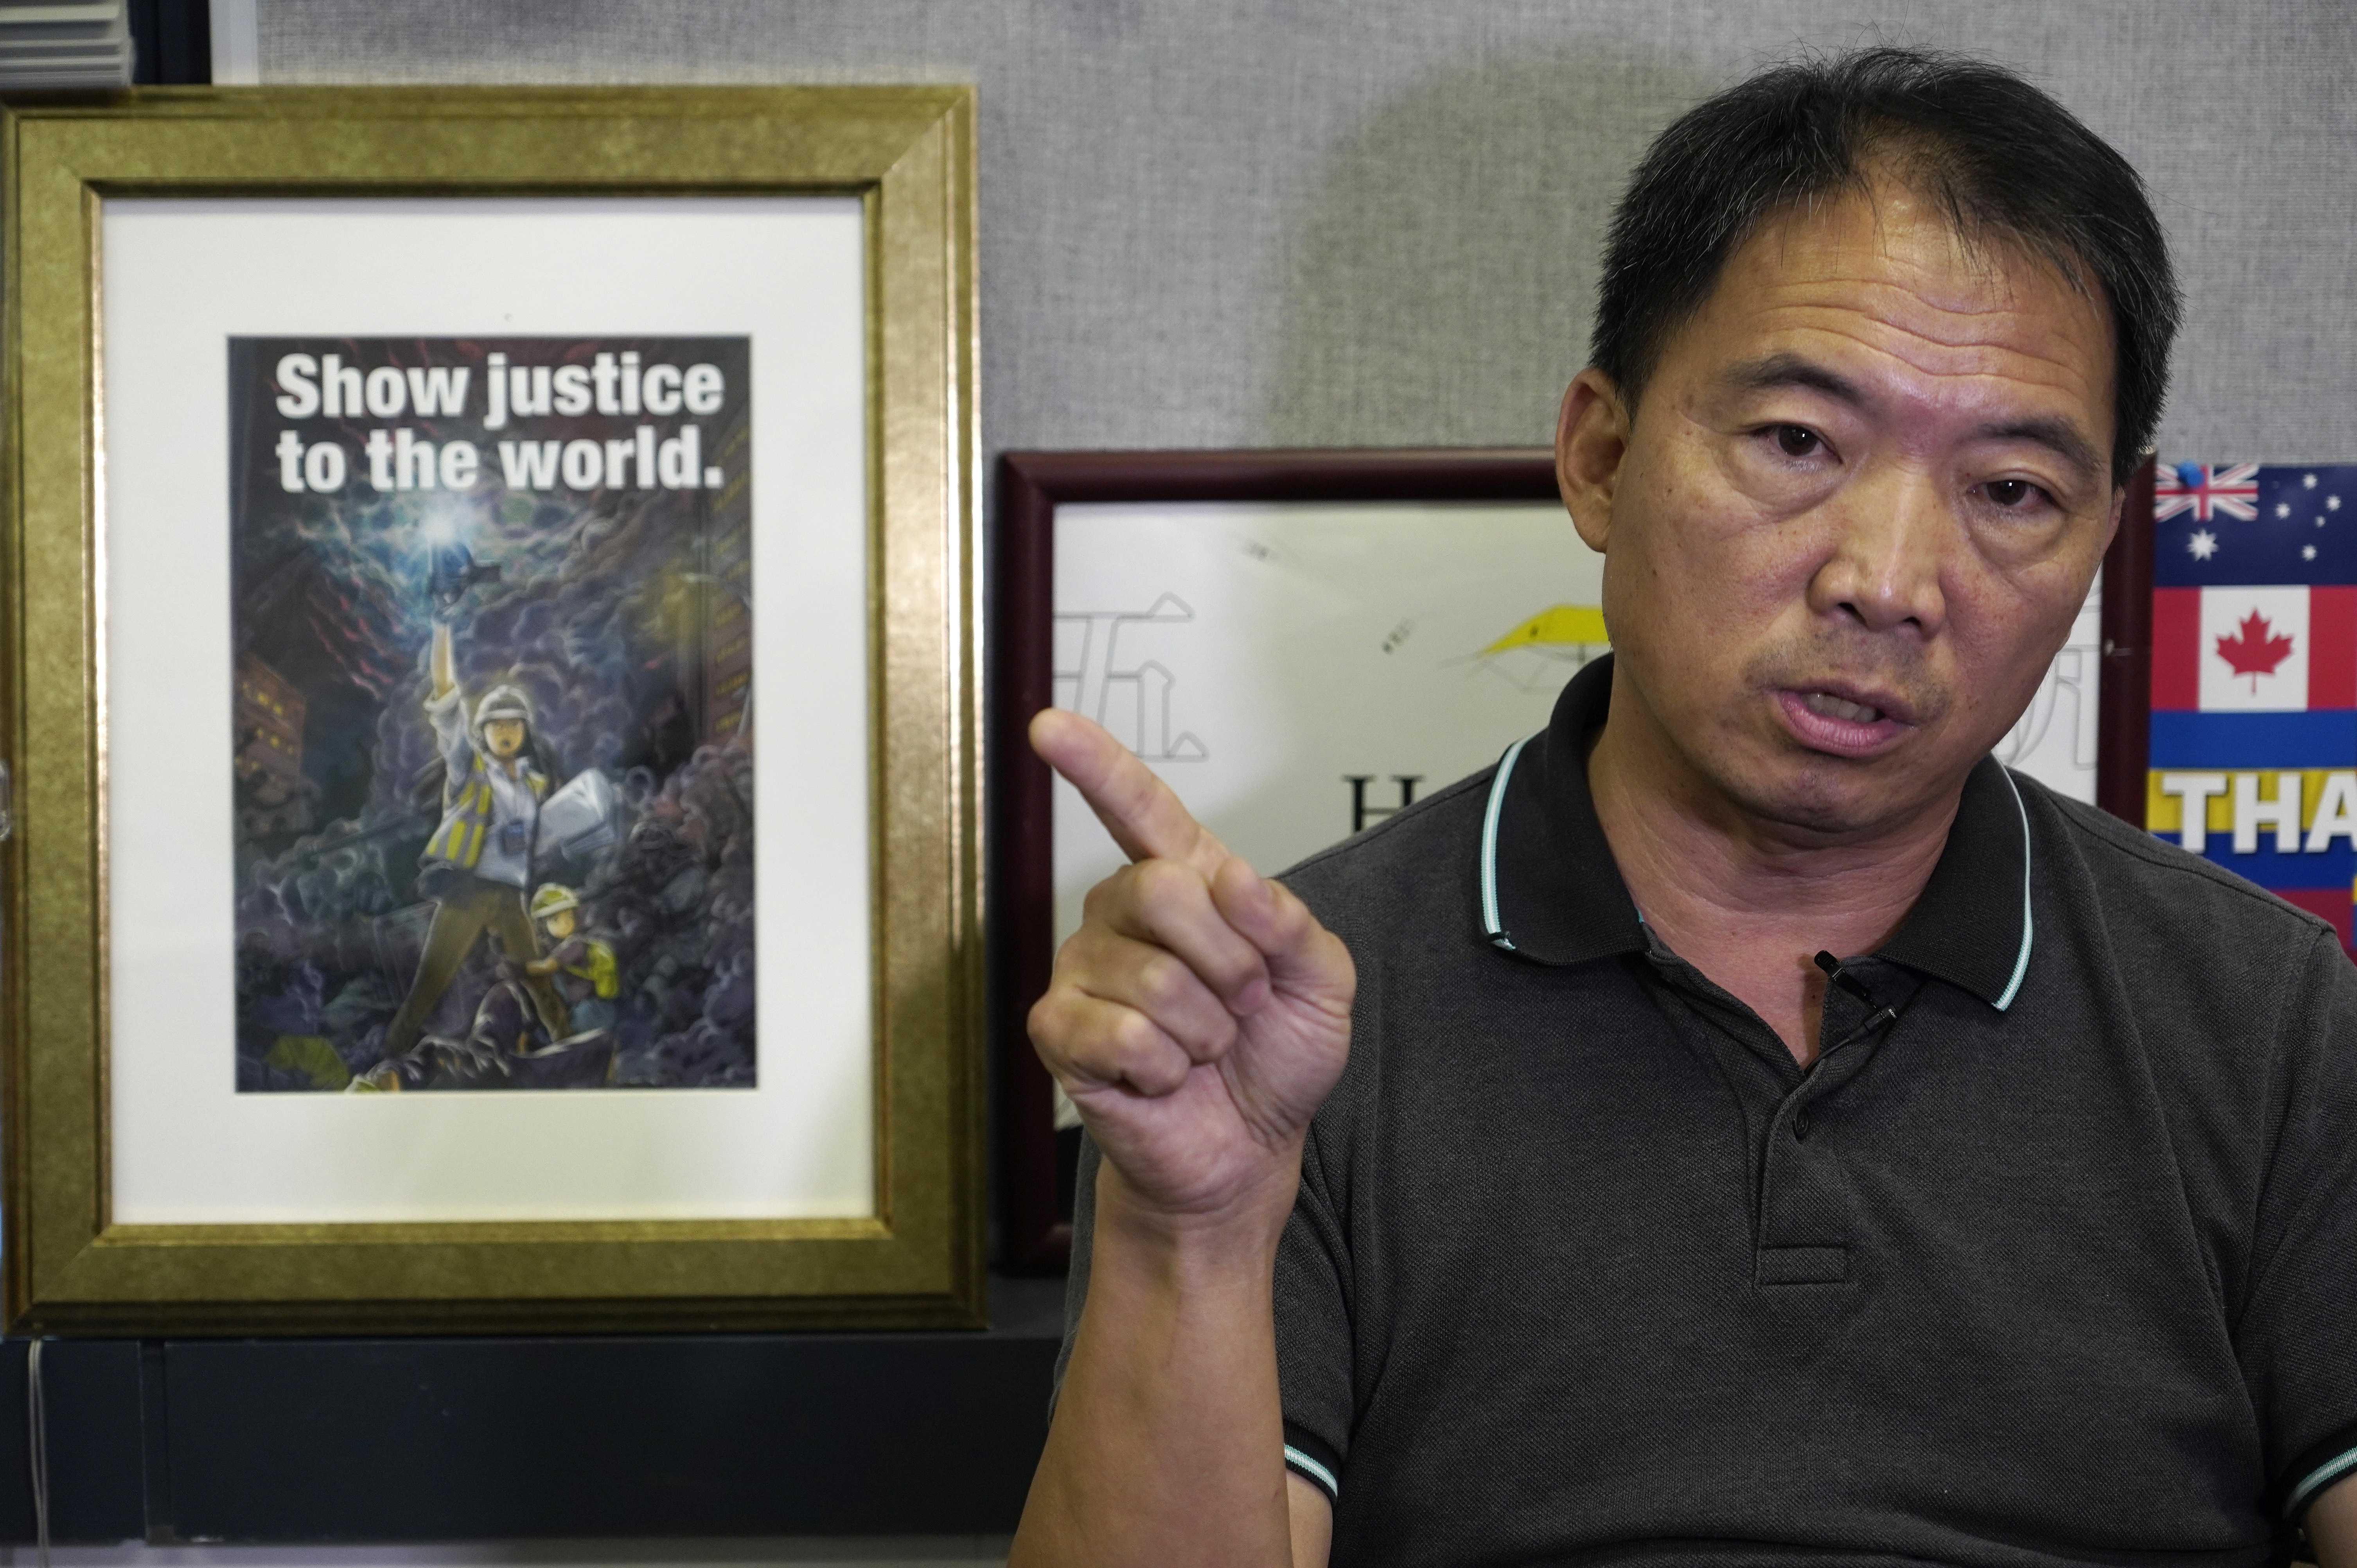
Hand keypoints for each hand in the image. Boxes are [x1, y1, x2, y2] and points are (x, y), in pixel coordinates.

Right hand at [1028, 709, 1354, 1223]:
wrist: (1248, 1145)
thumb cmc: (1274, 1056)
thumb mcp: (1322, 984)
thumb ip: (1293, 924)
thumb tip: (1234, 880)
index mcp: (1186, 882)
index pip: (1138, 807)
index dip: (1094, 763)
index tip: (1048, 726)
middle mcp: (1122, 912)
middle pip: (1162, 890)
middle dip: (1229, 962)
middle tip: (1242, 1003)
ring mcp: (1084, 969)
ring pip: (1152, 977)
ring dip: (1205, 1028)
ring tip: (1206, 1047)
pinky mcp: (1059, 1032)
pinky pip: (1120, 1034)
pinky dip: (1166, 1068)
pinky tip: (1166, 1078)